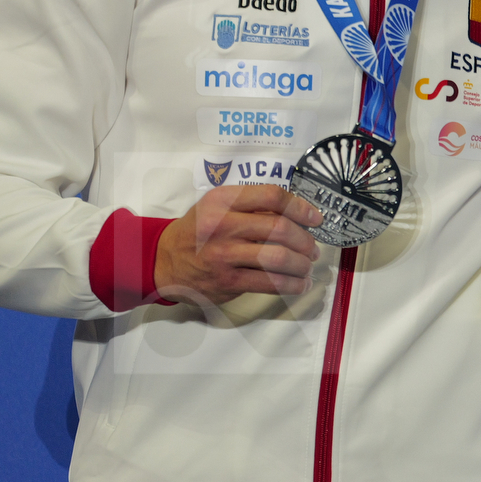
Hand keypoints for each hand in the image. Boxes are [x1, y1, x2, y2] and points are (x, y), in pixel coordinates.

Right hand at [153, 185, 324, 302]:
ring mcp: (224, 255)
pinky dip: (291, 285)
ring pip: (277, 258)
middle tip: (313, 248)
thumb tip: (297, 215)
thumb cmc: (199, 230)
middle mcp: (223, 225)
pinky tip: (300, 284)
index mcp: (223, 200)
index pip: (272, 196)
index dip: (301, 207)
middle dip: (305, 240)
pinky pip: (268, 283)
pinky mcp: (226, 281)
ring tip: (308, 266)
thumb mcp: (218, 206)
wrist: (164, 261)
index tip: (316, 218)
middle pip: (279, 228)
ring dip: (301, 264)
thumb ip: (251, 206)